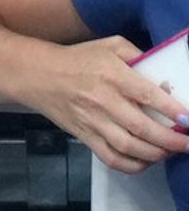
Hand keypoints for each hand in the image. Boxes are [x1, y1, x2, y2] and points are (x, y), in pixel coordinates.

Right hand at [23, 36, 188, 172]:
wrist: (36, 76)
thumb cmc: (77, 59)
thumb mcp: (110, 45)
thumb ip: (139, 56)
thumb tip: (165, 79)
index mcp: (112, 75)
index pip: (148, 96)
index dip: (172, 110)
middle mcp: (102, 101)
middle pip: (142, 128)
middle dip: (171, 140)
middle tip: (188, 143)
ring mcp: (92, 122)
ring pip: (128, 147)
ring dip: (155, 154)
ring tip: (171, 152)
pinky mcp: (84, 136)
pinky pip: (110, 157)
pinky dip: (131, 165)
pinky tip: (146, 161)